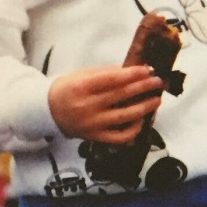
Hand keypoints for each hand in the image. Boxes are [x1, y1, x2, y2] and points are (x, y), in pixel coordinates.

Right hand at [49, 65, 163, 143]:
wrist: (47, 111)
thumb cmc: (68, 88)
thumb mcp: (83, 74)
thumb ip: (107, 73)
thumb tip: (134, 71)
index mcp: (82, 87)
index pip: (113, 79)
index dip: (133, 74)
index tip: (148, 70)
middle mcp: (86, 106)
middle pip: (121, 96)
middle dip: (143, 87)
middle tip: (158, 82)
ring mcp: (91, 124)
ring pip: (124, 117)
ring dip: (144, 108)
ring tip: (156, 100)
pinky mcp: (94, 137)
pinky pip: (118, 137)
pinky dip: (133, 130)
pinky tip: (141, 120)